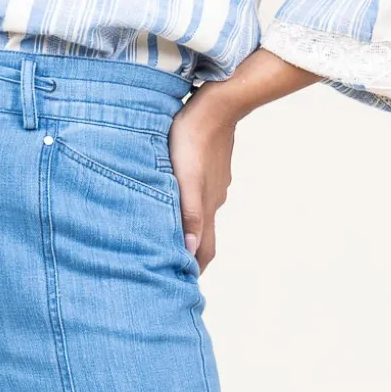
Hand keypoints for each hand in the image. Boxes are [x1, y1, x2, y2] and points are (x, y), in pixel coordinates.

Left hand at [167, 89, 237, 272]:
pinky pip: (201, 194)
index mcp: (206, 206)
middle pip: (205, 236)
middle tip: (174, 268)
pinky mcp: (211, 166)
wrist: (218, 103)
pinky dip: (190, 206)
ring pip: (202, 213)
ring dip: (190, 229)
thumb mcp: (185, 178)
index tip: (183, 288)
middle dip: (192, 255)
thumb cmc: (192, 138)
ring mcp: (214, 182)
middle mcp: (213, 198)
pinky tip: (179, 198)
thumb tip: (190, 251)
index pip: (205, 251)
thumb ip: (188, 214)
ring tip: (172, 236)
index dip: (196, 270)